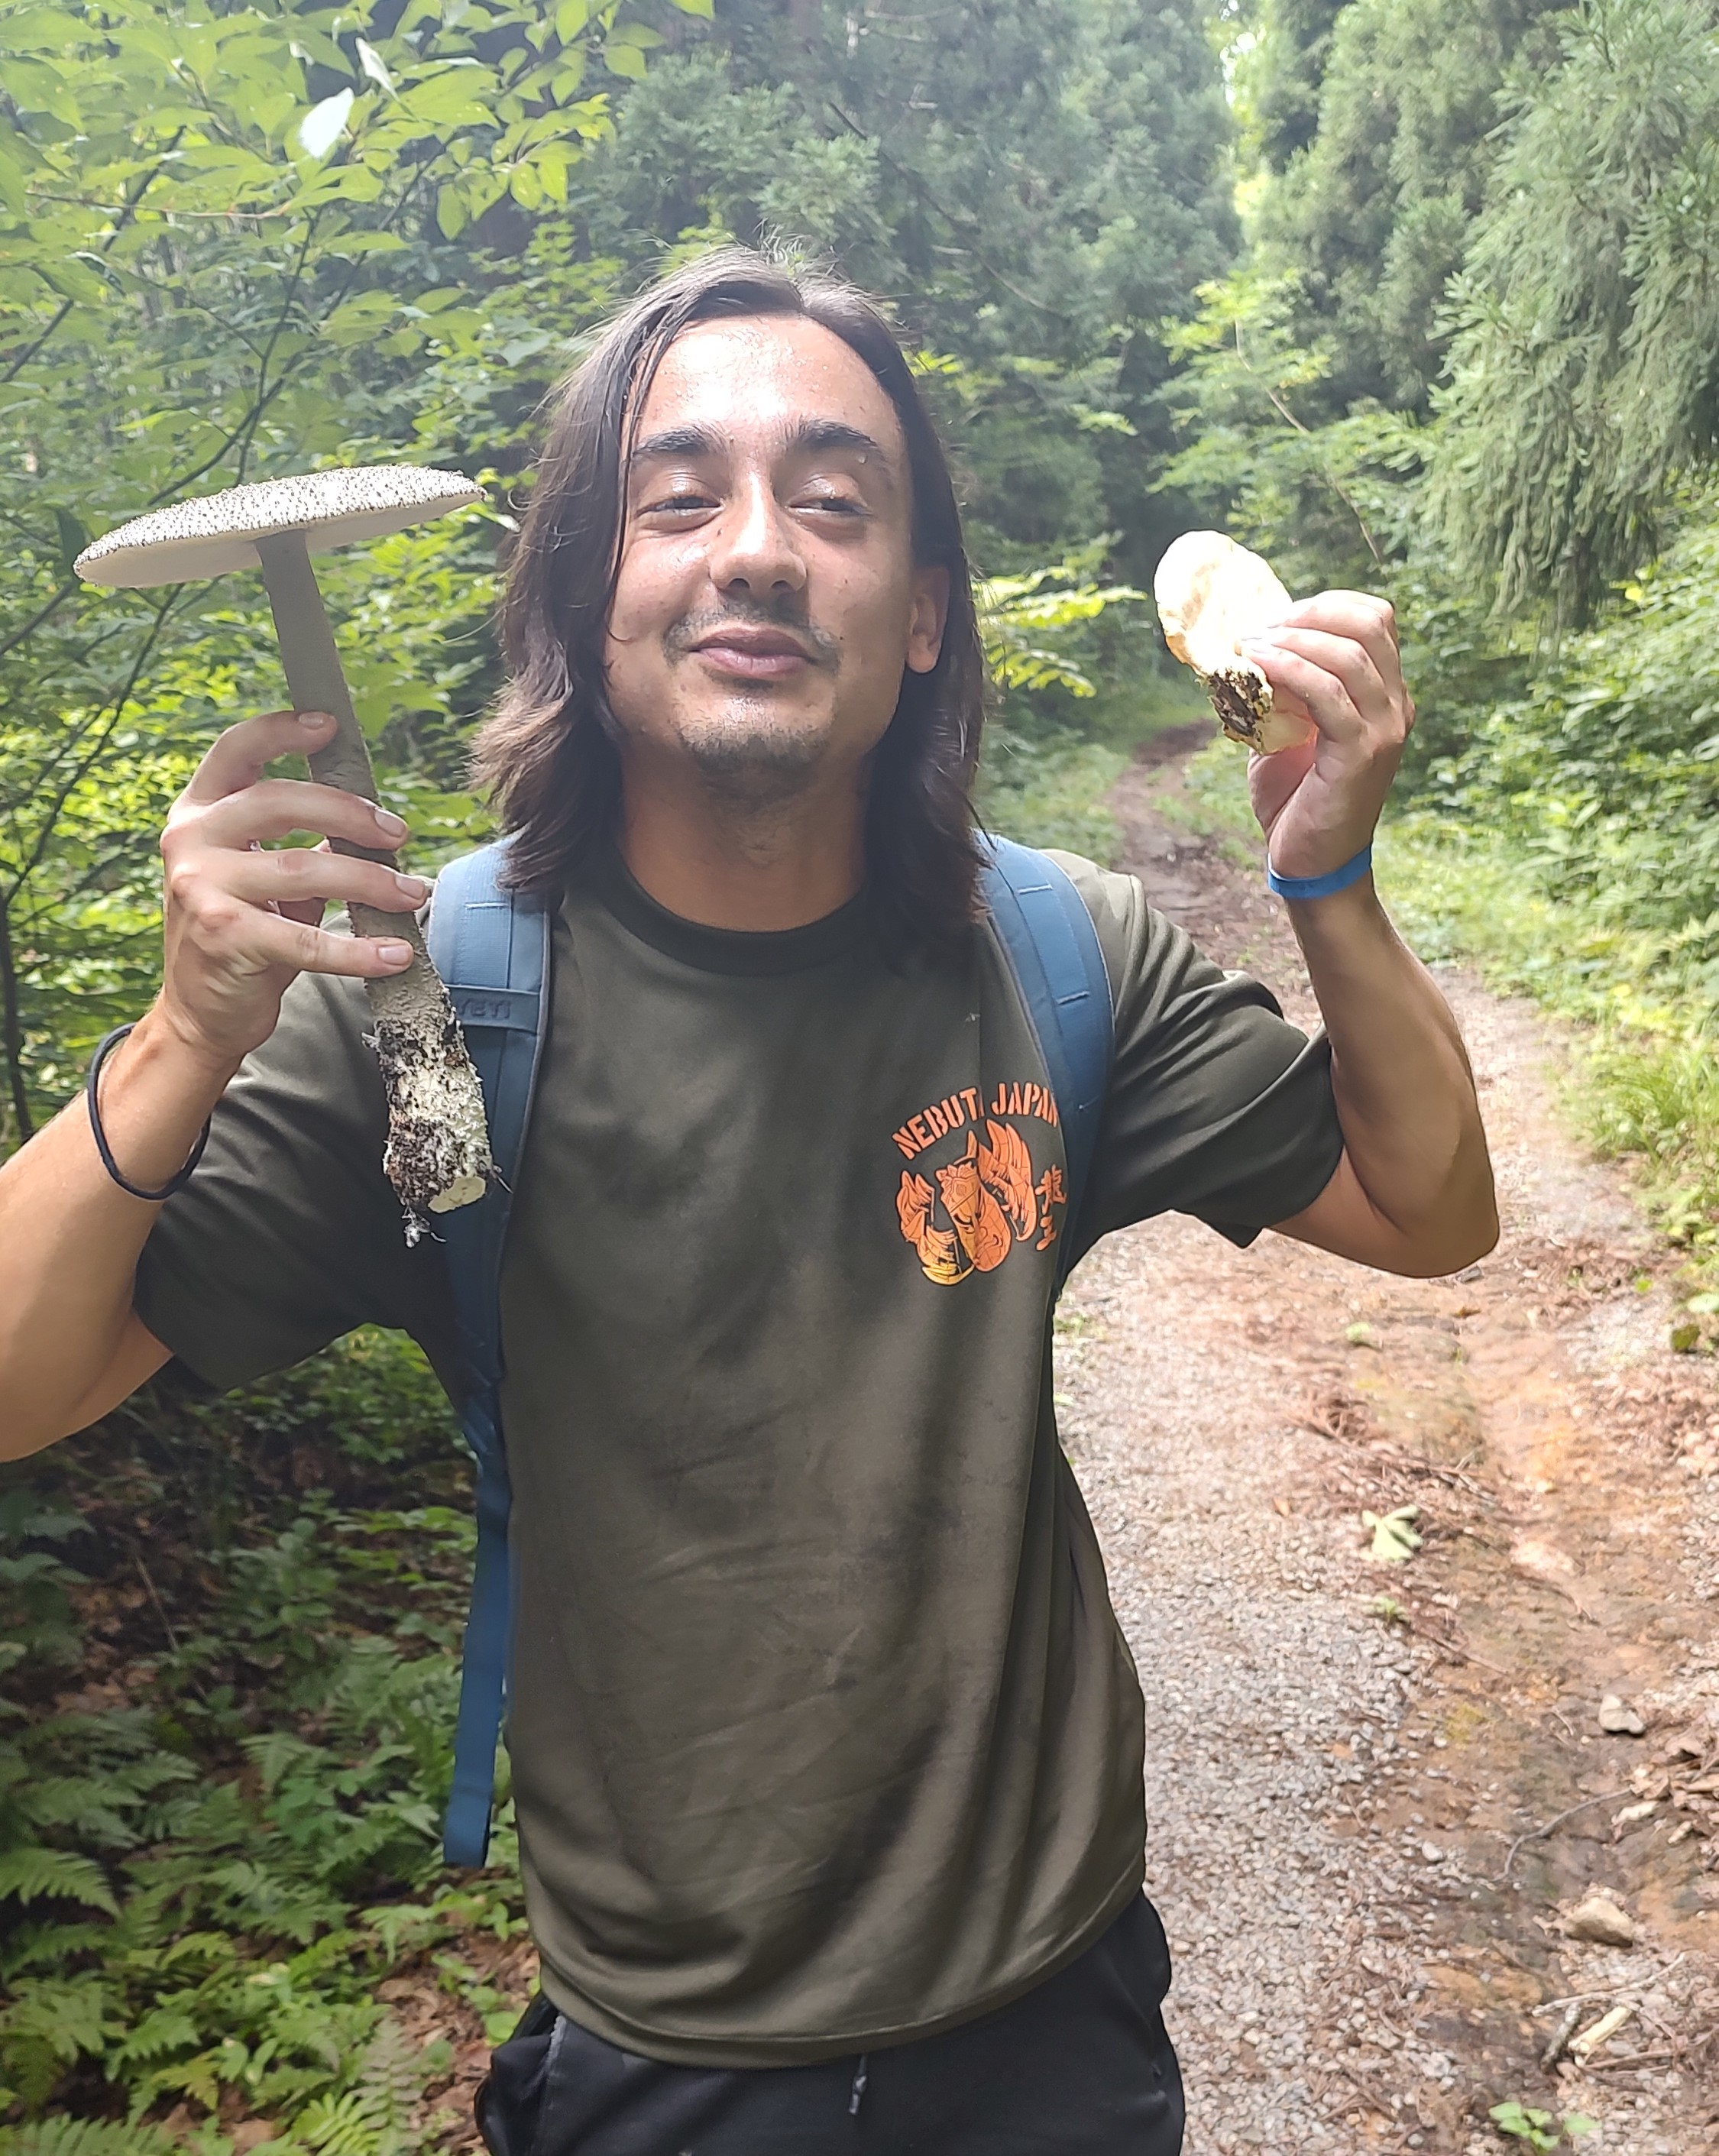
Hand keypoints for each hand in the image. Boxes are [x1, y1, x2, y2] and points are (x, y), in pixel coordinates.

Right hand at [156, 710, 427, 1067]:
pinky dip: (359, 949)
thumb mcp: (263, 877)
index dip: (282, 731)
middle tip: (398, 834)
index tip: (330, 727)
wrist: (201, 1012)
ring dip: (370, 881)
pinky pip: (307, 939)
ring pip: (303, 869)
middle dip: (350, 814)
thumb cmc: (243, 934)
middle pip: (279, 802)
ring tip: (412, 894)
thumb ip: (300, 842)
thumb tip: (371, 821)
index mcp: (198, 813)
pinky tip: (395, 954)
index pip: (236, 752)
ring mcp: (200, 887)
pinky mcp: (224, 937)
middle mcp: (190, 841)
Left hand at [1239, 591, 1412, 881]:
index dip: (1326, 605)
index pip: (1375, 619)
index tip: (1277, 617)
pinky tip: (1257, 668)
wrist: (1309, 862)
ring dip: (1291, 640)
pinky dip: (1290, 671)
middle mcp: (1395, 706)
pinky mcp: (1361, 753)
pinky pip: (1328, 694)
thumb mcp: (1287, 730)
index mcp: (1385, 694)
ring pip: (1349, 654)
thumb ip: (1282, 690)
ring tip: (1248, 645)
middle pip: (1370, 624)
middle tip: (1261, 626)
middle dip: (1310, 614)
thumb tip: (1246, 648)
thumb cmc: (1296, 798)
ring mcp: (1384, 729)